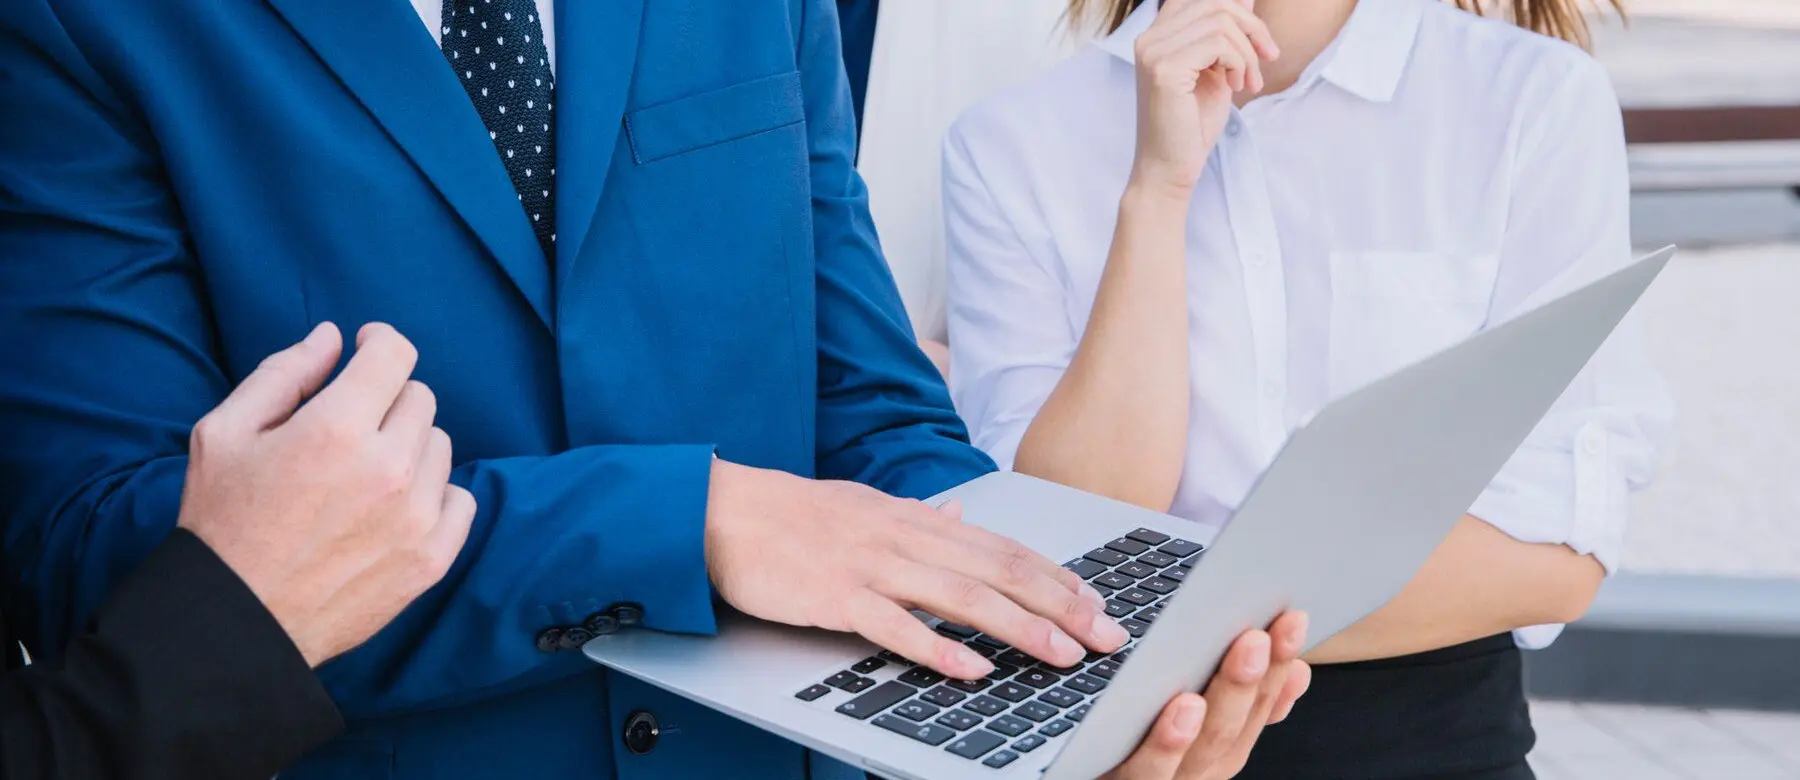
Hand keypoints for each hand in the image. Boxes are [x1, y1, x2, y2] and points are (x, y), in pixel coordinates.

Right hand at [179, 322, 476, 665]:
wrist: (236, 621)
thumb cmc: (223, 523)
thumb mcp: (224, 433)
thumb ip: (283, 374)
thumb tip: (332, 338)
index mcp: (336, 429)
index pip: (395, 355)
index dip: (379, 343)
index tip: (367, 350)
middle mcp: (387, 468)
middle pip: (419, 399)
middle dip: (385, 401)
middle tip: (349, 427)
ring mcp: (416, 516)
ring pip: (439, 447)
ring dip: (409, 448)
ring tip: (362, 475)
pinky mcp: (432, 558)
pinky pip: (459, 500)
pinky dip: (433, 496)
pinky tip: (392, 507)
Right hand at [704, 461, 1129, 677]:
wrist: (722, 511)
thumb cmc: (793, 516)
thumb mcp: (866, 507)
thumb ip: (919, 517)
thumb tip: (962, 516)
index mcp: (916, 520)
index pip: (1003, 548)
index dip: (1055, 576)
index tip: (1097, 603)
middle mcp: (904, 537)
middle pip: (998, 571)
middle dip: (1060, 604)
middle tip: (1105, 635)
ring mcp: (871, 565)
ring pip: (960, 596)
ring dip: (1018, 627)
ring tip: (1061, 653)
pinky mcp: (835, 595)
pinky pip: (894, 625)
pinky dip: (936, 647)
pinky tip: (972, 668)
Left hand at [1104, 612, 1310, 779]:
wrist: (1082, 776)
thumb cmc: (1133, 743)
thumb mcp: (1192, 719)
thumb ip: (1241, 699)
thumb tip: (1297, 671)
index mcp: (1220, 746)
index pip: (1260, 704)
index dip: (1279, 665)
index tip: (1291, 621)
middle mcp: (1200, 767)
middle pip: (1233, 726)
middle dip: (1251, 679)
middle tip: (1258, 635)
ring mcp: (1166, 779)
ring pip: (1202, 748)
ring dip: (1222, 704)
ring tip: (1238, 662)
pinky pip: (1147, 770)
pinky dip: (1168, 744)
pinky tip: (1182, 710)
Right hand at [1129, 0, 1277, 196]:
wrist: (1169, 169)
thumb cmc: (1192, 126)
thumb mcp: (1216, 71)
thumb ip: (1225, 36)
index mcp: (1157, 36)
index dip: (1236, 9)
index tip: (1259, 42)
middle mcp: (1149, 38)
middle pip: (1215, 3)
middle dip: (1252, 28)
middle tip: (1267, 58)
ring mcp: (1154, 52)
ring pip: (1220, 21)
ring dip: (1247, 51)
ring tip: (1248, 81)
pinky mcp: (1164, 69)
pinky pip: (1219, 44)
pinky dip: (1239, 62)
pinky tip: (1236, 86)